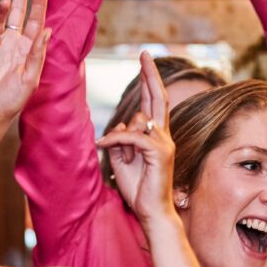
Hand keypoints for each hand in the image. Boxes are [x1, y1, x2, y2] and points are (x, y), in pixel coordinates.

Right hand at [0, 0, 50, 123]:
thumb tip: (47, 31)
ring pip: (1, 17)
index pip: (37, 21)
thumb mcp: (30, 79)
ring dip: (4, 7)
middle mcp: (15, 43)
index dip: (39, 3)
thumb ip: (37, 55)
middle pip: (20, 11)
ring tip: (9, 0)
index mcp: (30, 49)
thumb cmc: (13, 100)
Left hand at [96, 52, 175, 223]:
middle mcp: (164, 136)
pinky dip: (115, 140)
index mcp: (156, 137)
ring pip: (137, 121)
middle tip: (144, 53)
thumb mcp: (121, 160)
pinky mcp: (160, 153)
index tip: (144, 62)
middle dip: (150, 74)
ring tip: (122, 161)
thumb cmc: (138, 189)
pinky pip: (131, 136)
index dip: (149, 81)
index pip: (153, 103)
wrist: (152, 213)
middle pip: (158, 98)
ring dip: (121, 139)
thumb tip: (119, 127)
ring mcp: (164, 144)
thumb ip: (120, 140)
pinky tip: (102, 146)